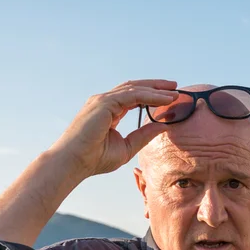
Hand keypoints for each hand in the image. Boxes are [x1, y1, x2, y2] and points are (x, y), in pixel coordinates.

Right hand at [47, 79, 179, 179]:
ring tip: (174, 92)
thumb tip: (164, 126)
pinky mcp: (104, 103)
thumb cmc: (95, 159)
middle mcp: (104, 102)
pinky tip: (165, 100)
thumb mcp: (127, 147)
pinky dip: (150, 96)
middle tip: (175, 87)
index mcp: (108, 111)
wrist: (74, 163)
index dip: (151, 95)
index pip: (132, 97)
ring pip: (134, 89)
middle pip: (134, 87)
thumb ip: (144, 135)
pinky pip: (132, 95)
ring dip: (156, 89)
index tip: (169, 97)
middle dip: (156, 86)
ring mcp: (102, 100)